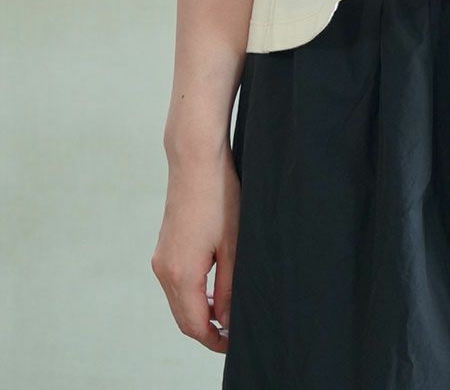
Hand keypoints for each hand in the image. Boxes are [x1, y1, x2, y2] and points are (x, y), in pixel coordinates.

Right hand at [150, 146, 240, 352]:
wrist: (196, 161)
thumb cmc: (219, 198)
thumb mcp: (233, 246)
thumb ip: (228, 288)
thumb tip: (225, 319)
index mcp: (181, 274)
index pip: (194, 324)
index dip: (213, 340)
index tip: (232, 343)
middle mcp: (164, 270)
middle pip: (182, 317)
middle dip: (205, 330)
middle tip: (231, 333)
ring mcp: (161, 257)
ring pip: (177, 300)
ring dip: (198, 311)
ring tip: (225, 312)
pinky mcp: (164, 246)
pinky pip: (175, 282)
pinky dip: (191, 294)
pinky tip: (212, 288)